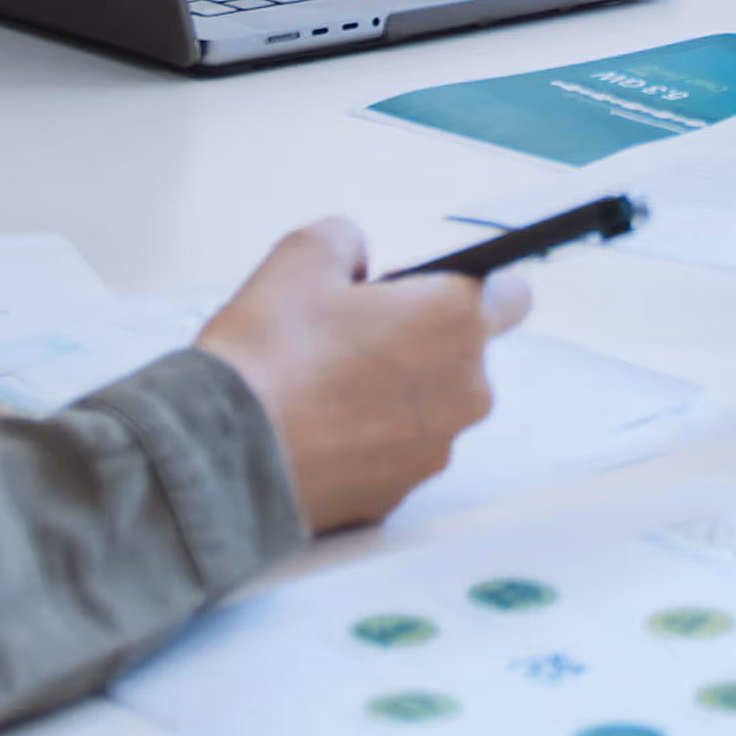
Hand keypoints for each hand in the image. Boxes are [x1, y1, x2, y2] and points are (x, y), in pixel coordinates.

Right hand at [189, 218, 529, 533]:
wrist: (223, 454)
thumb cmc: (269, 354)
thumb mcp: (302, 255)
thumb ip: (348, 241)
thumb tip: (359, 261)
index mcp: (456, 321)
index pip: (512, 294)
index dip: (467, 286)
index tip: (421, 289)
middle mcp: (464, 390)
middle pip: (463, 355)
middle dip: (420, 342)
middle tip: (351, 337)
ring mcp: (435, 449)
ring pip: (429, 408)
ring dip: (393, 395)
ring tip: (322, 387)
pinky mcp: (400, 495)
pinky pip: (395, 454)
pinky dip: (368, 442)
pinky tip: (315, 431)